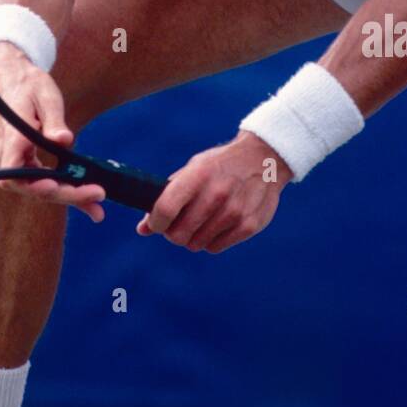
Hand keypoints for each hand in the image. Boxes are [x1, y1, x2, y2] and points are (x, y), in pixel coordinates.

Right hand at [0, 43, 105, 222]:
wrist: (12, 78)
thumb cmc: (28, 84)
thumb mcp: (44, 95)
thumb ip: (52, 120)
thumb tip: (64, 140)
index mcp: (12, 137)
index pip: (12, 171)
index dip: (31, 183)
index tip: (53, 185)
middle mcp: (11, 153)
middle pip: (32, 186)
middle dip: (65, 194)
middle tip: (97, 195)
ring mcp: (19, 160)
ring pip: (40, 187)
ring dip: (68, 197)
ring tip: (98, 208)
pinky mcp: (29, 161)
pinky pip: (45, 180)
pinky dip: (66, 189)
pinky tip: (88, 199)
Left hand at [135, 131, 292, 252]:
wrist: (264, 159)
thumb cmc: (219, 166)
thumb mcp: (193, 170)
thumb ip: (167, 197)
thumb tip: (142, 229)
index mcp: (198, 175)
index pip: (165, 208)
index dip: (156, 223)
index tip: (157, 223)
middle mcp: (216, 194)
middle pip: (179, 234)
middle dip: (174, 234)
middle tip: (179, 224)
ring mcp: (234, 211)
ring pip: (196, 244)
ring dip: (194, 237)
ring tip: (201, 221)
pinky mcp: (249, 225)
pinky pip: (215, 247)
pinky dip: (211, 241)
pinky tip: (217, 224)